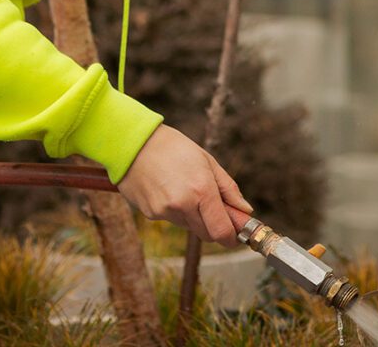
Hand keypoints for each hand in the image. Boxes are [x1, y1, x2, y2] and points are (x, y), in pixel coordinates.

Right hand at [116, 124, 252, 247]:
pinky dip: (172, 209)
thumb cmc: (172, 146)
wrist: (132, 141)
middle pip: (206, 234)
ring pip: (188, 226)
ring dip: (191, 215)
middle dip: (212, 224)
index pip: (222, 232)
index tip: (233, 233)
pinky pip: (170, 219)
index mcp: (201, 189)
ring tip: (180, 186)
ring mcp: (164, 211)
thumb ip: (228, 188)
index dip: (231, 237)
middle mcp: (183, 204)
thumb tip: (245, 211)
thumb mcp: (206, 160)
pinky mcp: (150, 213)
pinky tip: (165, 187)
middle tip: (209, 204)